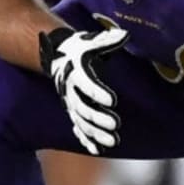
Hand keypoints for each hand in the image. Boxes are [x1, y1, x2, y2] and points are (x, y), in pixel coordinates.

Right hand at [38, 25, 127, 154]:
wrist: (58, 56)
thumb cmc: (80, 49)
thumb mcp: (91, 43)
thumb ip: (107, 41)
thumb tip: (124, 35)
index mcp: (77, 74)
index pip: (88, 85)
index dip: (99, 93)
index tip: (112, 100)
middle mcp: (72, 92)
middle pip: (84, 108)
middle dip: (99, 118)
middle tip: (114, 125)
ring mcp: (72, 104)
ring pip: (82, 122)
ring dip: (96, 133)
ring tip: (113, 141)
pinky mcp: (74, 112)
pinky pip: (79, 128)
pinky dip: (87, 139)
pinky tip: (98, 149)